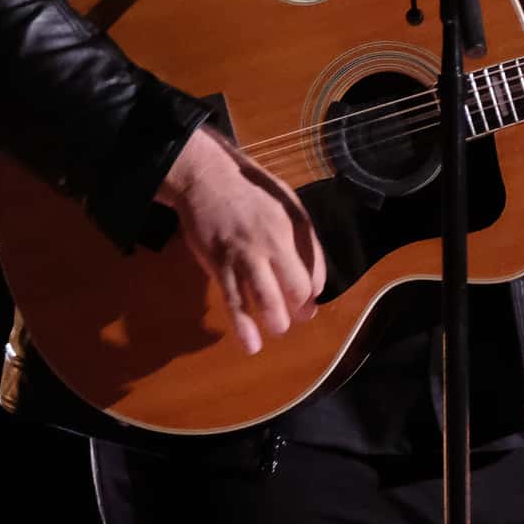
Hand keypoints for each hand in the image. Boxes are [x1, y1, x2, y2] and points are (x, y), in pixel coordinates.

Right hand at [158, 130, 324, 355]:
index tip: (309, 299)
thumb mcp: (288, 205)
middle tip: (298, 318)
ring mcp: (245, 255)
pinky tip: (250, 344)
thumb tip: (315, 277)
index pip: (316, 268)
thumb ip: (304, 238)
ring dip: (276, 320)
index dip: (314, 289)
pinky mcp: (219, 265)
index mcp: (295, 227)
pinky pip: (234, 300)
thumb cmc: (252, 192)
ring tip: (279, 331)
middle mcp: (274, 242)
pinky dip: (243, 325)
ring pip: (266, 297)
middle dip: (301, 309)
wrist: (208, 179)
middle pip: (296, 285)